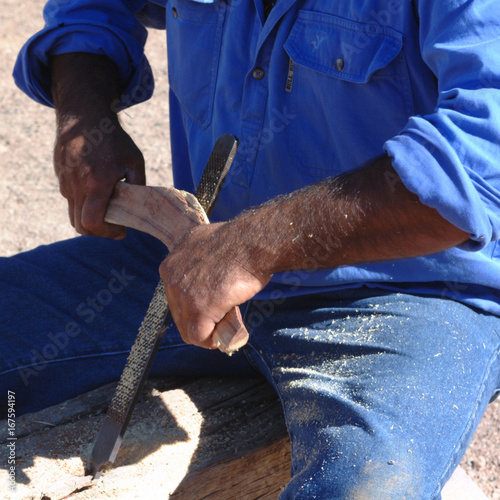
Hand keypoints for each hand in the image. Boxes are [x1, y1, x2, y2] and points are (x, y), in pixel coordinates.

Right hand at [54, 116, 144, 237]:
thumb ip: (138, 186)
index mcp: (97, 183)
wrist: (84, 117)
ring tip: (107, 214)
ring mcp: (66, 182)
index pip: (92, 222)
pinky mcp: (60, 178)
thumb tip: (140, 208)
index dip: (107, 233)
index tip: (121, 231)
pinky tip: (97, 196)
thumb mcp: (135, 161)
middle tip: (115, 227)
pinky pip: (70, 201)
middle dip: (99, 232)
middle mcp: (77, 186)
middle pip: (80, 226)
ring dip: (89, 221)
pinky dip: (83, 206)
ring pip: (73, 215)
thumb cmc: (114, 140)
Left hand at [159, 222, 270, 348]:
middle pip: (179, 313)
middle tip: (220, 318)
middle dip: (198, 319)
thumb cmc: (240, 242)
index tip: (211, 306)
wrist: (252, 244)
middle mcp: (171, 277)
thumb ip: (198, 260)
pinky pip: (199, 336)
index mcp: (172, 262)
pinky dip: (210, 341)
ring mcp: (183, 294)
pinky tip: (222, 336)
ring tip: (224, 326)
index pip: (175, 295)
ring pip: (187, 328)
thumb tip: (204, 271)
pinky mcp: (198, 310)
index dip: (194, 304)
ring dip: (206, 332)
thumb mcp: (207, 244)